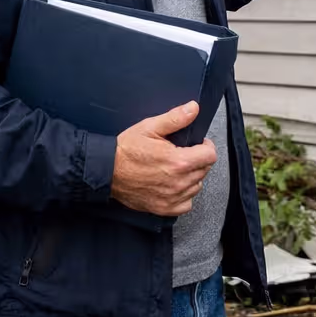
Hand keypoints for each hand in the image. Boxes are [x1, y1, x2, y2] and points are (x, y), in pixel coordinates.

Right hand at [111, 101, 216, 216]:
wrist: (105, 170)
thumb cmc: (125, 149)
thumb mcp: (150, 127)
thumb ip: (175, 118)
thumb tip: (194, 108)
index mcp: (178, 161)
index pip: (210, 156)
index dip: (206, 147)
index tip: (197, 144)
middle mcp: (178, 182)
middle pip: (204, 170)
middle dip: (197, 160)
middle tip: (183, 154)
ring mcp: (171, 197)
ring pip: (196, 187)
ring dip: (191, 177)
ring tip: (176, 168)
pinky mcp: (163, 208)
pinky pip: (186, 204)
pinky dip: (184, 195)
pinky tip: (173, 185)